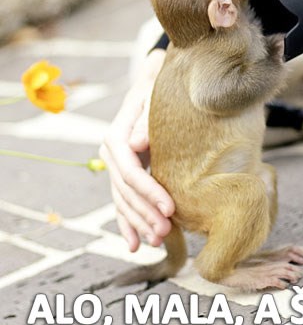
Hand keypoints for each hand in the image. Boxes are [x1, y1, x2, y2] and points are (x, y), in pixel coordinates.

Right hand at [99, 48, 173, 251]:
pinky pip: (121, 202)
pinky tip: (134, 244)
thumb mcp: (154, 95)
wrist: (153, 80)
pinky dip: (127, 223)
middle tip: (166, 231)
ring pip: (122, 200)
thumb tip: (134, 144)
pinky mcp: (122, 173)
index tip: (170, 208)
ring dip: (138, 223)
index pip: (130, 172)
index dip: (149, 192)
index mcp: (115, 135)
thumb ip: (147, 119)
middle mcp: (111, 152)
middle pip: (126, 191)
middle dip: (145, 213)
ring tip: (157, 241)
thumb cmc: (158, 87)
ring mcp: (114, 164)